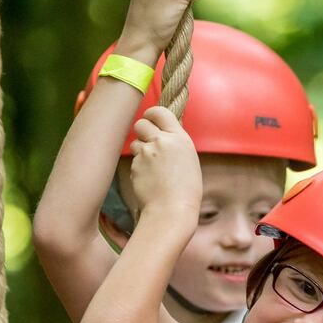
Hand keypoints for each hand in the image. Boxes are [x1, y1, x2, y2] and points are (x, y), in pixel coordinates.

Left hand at [129, 106, 201, 226]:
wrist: (173, 210)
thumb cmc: (186, 190)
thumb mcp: (188, 160)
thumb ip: (175, 144)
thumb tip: (163, 134)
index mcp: (179, 138)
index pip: (160, 111)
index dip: (151, 114)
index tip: (150, 119)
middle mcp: (162, 141)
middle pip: (141, 123)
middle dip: (142, 131)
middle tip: (147, 143)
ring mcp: (146, 153)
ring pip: (135, 143)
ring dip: (140, 151)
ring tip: (152, 168)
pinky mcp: (135, 166)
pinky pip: (133, 161)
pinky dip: (139, 168)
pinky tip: (149, 180)